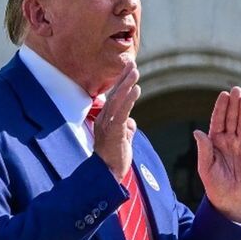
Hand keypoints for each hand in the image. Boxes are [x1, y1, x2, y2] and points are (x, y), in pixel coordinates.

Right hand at [93, 61, 139, 181]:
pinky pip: (122, 112)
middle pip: (114, 94)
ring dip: (126, 84)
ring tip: (135, 71)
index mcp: (106, 120)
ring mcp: (107, 125)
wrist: (105, 175)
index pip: (114, 98)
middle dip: (123, 78)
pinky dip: (129, 99)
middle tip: (133, 64)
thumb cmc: (113, 159)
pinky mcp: (113, 131)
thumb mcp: (122, 140)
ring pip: (118, 100)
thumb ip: (126, 129)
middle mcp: (104, 119)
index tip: (129, 70)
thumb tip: (132, 123)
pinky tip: (136, 89)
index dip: (121, 84)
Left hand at [194, 87, 240, 223]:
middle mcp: (229, 141)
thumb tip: (197, 132)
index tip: (223, 95)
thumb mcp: (205, 168)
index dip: (221, 108)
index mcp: (215, 142)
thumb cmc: (215, 186)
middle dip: (234, 105)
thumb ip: (204, 150)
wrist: (230, 201)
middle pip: (232, 119)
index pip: (218, 121)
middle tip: (237, 89)